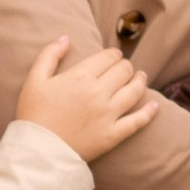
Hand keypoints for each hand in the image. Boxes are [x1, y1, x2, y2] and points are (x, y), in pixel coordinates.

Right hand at [13, 35, 162, 162]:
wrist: (38, 151)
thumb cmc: (33, 114)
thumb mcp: (34, 80)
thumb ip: (49, 55)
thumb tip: (66, 38)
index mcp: (80, 77)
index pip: (107, 57)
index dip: (113, 54)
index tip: (113, 56)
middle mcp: (98, 92)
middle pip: (123, 71)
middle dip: (125, 66)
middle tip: (124, 68)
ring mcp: (108, 114)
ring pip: (134, 91)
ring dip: (140, 81)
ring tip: (141, 77)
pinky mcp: (113, 135)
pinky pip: (137, 121)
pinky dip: (149, 112)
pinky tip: (155, 106)